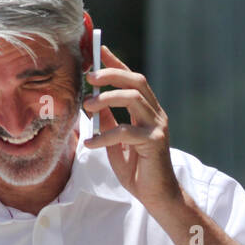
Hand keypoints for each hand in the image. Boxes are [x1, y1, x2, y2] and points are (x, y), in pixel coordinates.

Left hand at [82, 45, 181, 212]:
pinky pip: (126, 131)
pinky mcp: (155, 142)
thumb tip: (91, 101)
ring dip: (106, 98)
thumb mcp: (116, 140)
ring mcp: (158, 127)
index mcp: (148, 111)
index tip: (97, 49)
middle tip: (88, 78)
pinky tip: (90, 144)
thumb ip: (107, 120)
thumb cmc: (137, 169)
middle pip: (136, 81)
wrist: (156, 196)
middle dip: (110, 74)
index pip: (133, 79)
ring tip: (86, 107)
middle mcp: (156, 114)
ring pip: (133, 98)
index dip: (116, 62)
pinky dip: (104, 135)